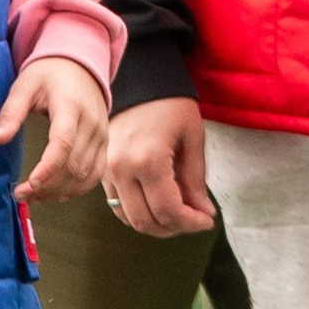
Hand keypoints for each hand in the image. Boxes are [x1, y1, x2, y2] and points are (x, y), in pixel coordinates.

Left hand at [0, 58, 107, 205]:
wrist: (81, 65)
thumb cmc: (50, 75)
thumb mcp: (25, 85)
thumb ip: (11, 111)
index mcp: (71, 106)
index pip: (63, 143)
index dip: (47, 168)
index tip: (29, 184)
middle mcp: (92, 123)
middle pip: (73, 165)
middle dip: (46, 186)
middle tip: (20, 194)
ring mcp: (102, 135)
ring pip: (84, 174)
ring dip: (59, 191)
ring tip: (34, 196)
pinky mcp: (105, 143)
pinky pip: (96, 173)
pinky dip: (78, 189)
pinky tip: (58, 194)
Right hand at [104, 97, 216, 236]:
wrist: (140, 81)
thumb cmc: (172, 105)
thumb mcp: (192, 137)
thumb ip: (196, 179)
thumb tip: (203, 212)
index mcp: (148, 160)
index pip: (168, 210)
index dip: (190, 223)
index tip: (207, 221)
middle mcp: (121, 169)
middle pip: (146, 221)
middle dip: (174, 228)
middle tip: (195, 220)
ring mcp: (107, 171)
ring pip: (128, 218)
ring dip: (155, 224)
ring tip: (179, 214)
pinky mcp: (101, 171)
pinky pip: (116, 205)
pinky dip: (138, 213)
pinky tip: (159, 204)